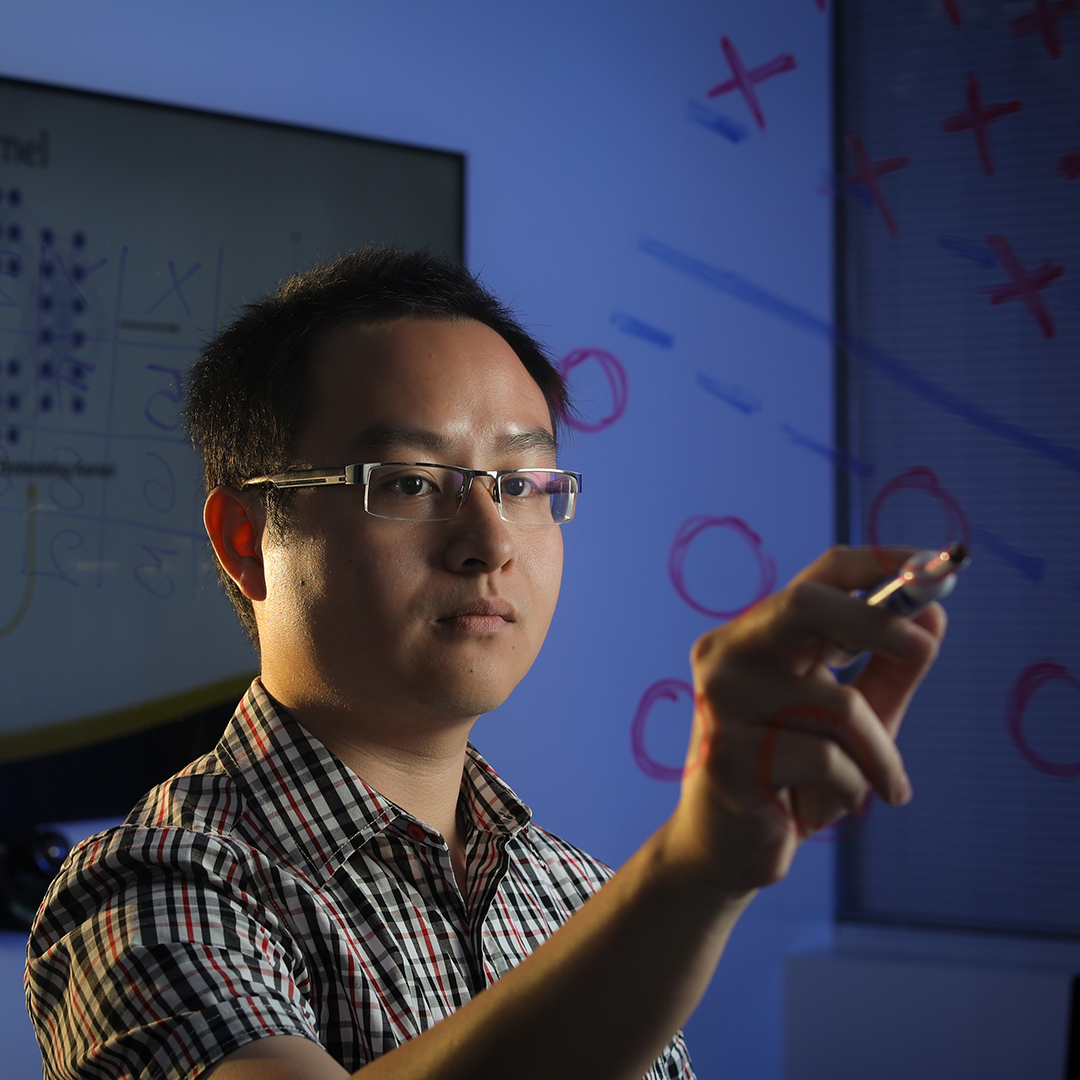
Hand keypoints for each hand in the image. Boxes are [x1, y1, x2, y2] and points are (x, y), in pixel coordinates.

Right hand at [670, 545, 945, 892]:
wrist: (730, 847)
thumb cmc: (795, 776)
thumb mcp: (857, 718)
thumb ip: (891, 668)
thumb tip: (932, 613)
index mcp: (762, 634)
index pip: (819, 576)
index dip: (879, 563)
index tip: (933, 567)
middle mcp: (730, 652)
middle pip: (805, 603)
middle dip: (875, 622)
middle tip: (925, 648)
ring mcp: (721, 699)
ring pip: (835, 704)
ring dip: (879, 755)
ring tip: (882, 786)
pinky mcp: (726, 751)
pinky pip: (825, 759)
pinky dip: (853, 787)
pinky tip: (831, 803)